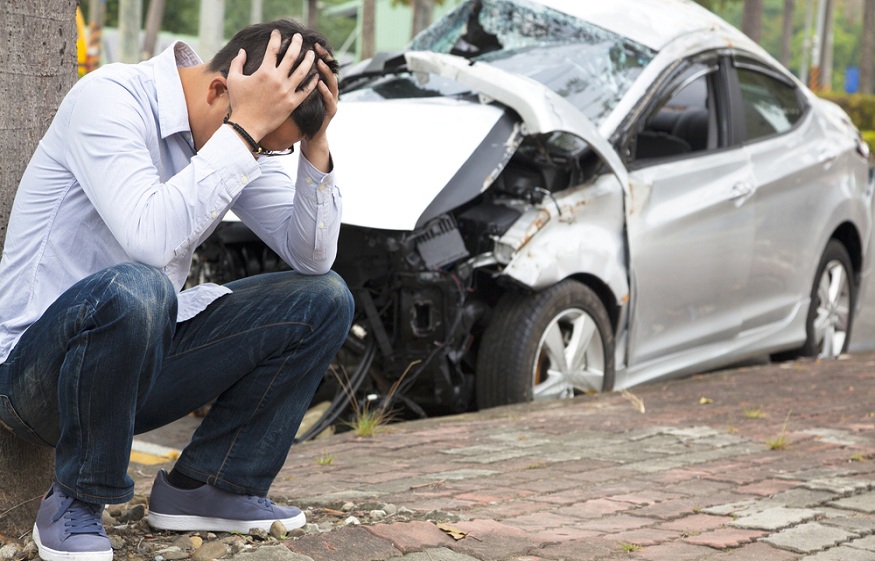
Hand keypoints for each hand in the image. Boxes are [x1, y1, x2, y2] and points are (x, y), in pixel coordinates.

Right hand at [225, 31, 317, 141]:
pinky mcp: (292, 103)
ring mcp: (287, 91)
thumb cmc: (239, 102)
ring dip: (308, 60)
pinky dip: (312, 82)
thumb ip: (237, 62)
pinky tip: (316, 76)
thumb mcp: (234, 80)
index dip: (276, 38)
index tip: (277, 33)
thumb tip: (242, 50)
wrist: (247, 125)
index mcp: (264, 72)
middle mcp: (277, 79)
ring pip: (302, 72)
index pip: (272, 49)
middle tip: (299, 37)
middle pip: (291, 56)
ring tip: (312, 53)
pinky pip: (306, 91)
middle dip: (296, 43)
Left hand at [301, 44, 338, 171]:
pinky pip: (329, 100)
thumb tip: (282, 63)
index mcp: (320, 84)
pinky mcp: (331, 110)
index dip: (318, 53)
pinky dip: (325, 91)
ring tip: (319, 63)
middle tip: (316, 48)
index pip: (321, 64)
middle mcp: (328, 89)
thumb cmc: (304, 114)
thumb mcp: (300, 94)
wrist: (312, 133)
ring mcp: (331, 100)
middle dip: (324, 58)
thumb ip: (296, 79)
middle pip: (329, 69)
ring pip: (332, 83)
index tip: (310, 43)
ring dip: (326, 72)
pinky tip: (319, 83)